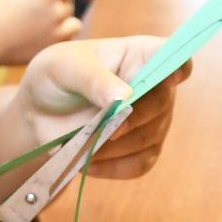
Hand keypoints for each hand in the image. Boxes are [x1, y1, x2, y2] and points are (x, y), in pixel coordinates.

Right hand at [0, 0, 81, 67]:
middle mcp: (56, 10)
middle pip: (69, 6)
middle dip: (59, 7)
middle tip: (43, 11)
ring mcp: (57, 31)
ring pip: (73, 24)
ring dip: (65, 24)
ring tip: (49, 25)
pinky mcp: (53, 48)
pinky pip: (67, 41)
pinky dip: (61, 39)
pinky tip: (47, 38)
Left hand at [17, 36, 190, 180]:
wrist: (42, 111)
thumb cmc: (57, 76)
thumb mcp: (64, 67)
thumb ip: (93, 79)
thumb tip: (124, 97)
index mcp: (140, 54)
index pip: (175, 56)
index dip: (179, 67)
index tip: (171, 78)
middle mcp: (156, 86)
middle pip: (162, 102)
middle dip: (133, 118)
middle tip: (106, 128)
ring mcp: (153, 120)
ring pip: (148, 138)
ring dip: (114, 146)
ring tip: (82, 144)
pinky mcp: (143, 149)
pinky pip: (139, 164)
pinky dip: (113, 167)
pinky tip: (89, 161)